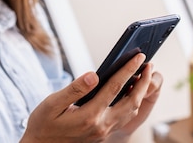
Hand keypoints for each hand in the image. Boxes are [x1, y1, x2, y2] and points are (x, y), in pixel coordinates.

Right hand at [20, 53, 162, 142]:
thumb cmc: (43, 124)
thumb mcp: (52, 104)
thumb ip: (75, 89)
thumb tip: (94, 74)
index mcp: (89, 115)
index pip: (115, 88)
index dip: (128, 70)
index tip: (138, 57)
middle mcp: (101, 125)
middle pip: (131, 101)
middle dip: (144, 82)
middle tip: (150, 65)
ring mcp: (104, 132)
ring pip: (130, 112)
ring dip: (140, 94)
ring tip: (144, 77)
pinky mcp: (103, 134)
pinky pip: (124, 119)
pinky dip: (132, 104)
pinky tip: (131, 93)